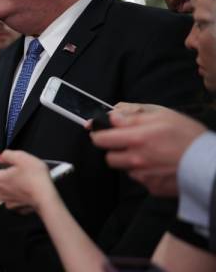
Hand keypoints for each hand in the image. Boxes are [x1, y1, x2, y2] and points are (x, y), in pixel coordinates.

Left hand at [0, 151, 55, 211]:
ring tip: (24, 184)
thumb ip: (9, 155)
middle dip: (0, 182)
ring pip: (5, 195)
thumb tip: (3, 157)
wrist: (47, 198)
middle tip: (13, 176)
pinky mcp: (18, 210)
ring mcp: (8, 203)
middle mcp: (0, 193)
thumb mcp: (22, 157)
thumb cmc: (35, 177)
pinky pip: (15, 202)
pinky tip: (28, 193)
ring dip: (10, 190)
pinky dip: (19, 198)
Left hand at [90, 106, 205, 195]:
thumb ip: (133, 115)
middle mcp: (135, 159)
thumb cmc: (189, 135)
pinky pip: (140, 179)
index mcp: (136, 138)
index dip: (99, 134)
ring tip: (150, 155)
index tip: (101, 132)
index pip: (100, 139)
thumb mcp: (162, 115)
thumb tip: (112, 117)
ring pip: (125, 169)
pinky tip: (160, 166)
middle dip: (115, 150)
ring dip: (130, 162)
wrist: (210, 164)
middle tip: (129, 144)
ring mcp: (143, 176)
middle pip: (109, 157)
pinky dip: (146, 173)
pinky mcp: (152, 188)